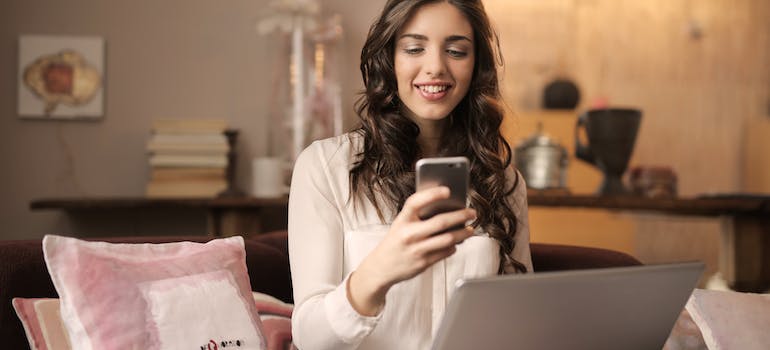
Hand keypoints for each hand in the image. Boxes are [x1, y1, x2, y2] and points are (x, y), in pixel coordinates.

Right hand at [347, 186, 475, 315]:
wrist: (381, 267)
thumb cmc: (395, 242)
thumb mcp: (400, 224)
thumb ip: (418, 216)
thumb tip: (446, 208)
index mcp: (402, 220)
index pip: (416, 202)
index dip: (432, 194)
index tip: (448, 190)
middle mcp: (409, 234)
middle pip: (440, 222)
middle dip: (460, 216)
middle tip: (472, 212)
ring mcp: (416, 249)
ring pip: (447, 239)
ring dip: (463, 233)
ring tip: (470, 229)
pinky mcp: (423, 263)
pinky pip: (445, 252)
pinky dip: (454, 246)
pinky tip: (456, 243)